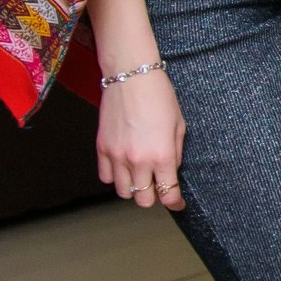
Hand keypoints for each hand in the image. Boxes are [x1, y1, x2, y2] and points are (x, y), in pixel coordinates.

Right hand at [95, 67, 186, 210]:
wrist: (131, 77)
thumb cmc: (160, 96)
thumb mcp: (179, 125)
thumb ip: (176, 152)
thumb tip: (171, 170)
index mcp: (162, 155)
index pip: (168, 192)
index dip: (174, 202)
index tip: (177, 203)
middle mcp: (138, 161)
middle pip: (143, 199)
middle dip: (153, 197)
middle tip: (158, 186)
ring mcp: (117, 156)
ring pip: (123, 192)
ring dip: (133, 189)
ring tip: (140, 176)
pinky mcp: (101, 149)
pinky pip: (106, 177)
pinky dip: (115, 177)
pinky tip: (123, 166)